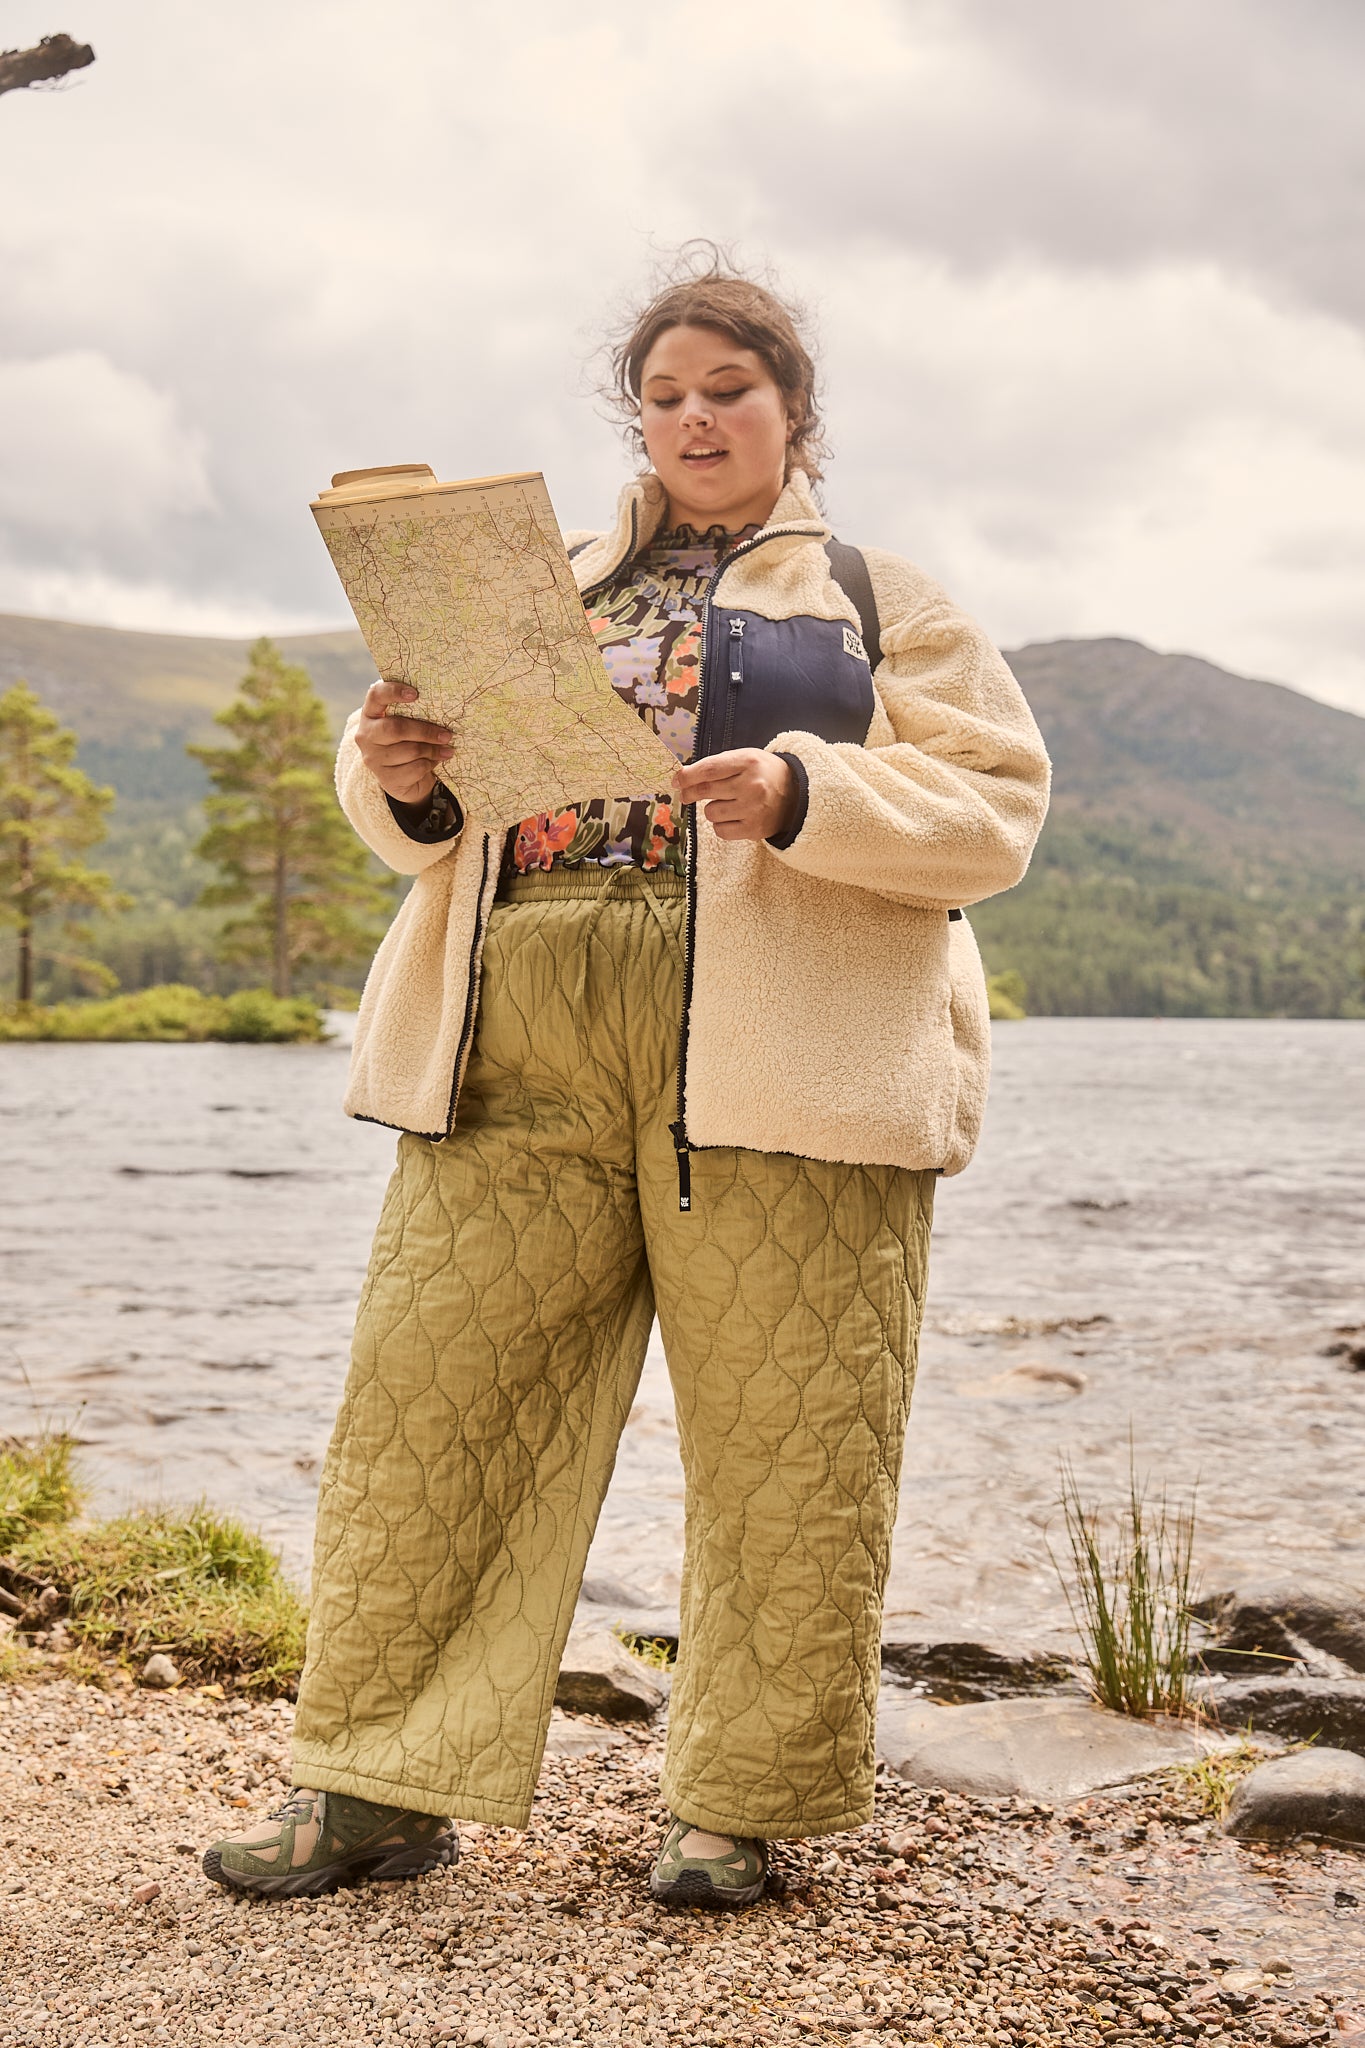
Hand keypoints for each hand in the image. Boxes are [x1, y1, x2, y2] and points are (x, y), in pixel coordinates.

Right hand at [354, 678, 454, 804]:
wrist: (403, 779)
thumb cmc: (407, 742)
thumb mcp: (407, 724)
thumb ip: (414, 713)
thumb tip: (443, 707)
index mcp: (370, 714)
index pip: (375, 695)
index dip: (393, 691)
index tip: (415, 694)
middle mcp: (366, 735)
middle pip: (395, 728)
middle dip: (425, 731)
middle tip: (447, 735)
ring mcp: (373, 758)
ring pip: (410, 751)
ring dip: (432, 750)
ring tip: (445, 750)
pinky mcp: (385, 779)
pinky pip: (415, 768)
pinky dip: (429, 765)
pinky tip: (433, 762)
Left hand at [672, 748, 797, 841]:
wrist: (797, 795)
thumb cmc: (763, 774)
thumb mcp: (745, 759)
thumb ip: (716, 766)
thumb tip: (683, 777)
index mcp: (748, 762)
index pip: (709, 769)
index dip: (687, 776)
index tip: (676, 780)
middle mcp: (752, 786)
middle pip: (705, 791)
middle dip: (690, 793)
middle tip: (687, 794)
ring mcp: (754, 809)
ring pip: (711, 812)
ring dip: (712, 809)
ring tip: (728, 803)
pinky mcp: (754, 829)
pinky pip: (720, 830)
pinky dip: (721, 825)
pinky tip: (733, 817)